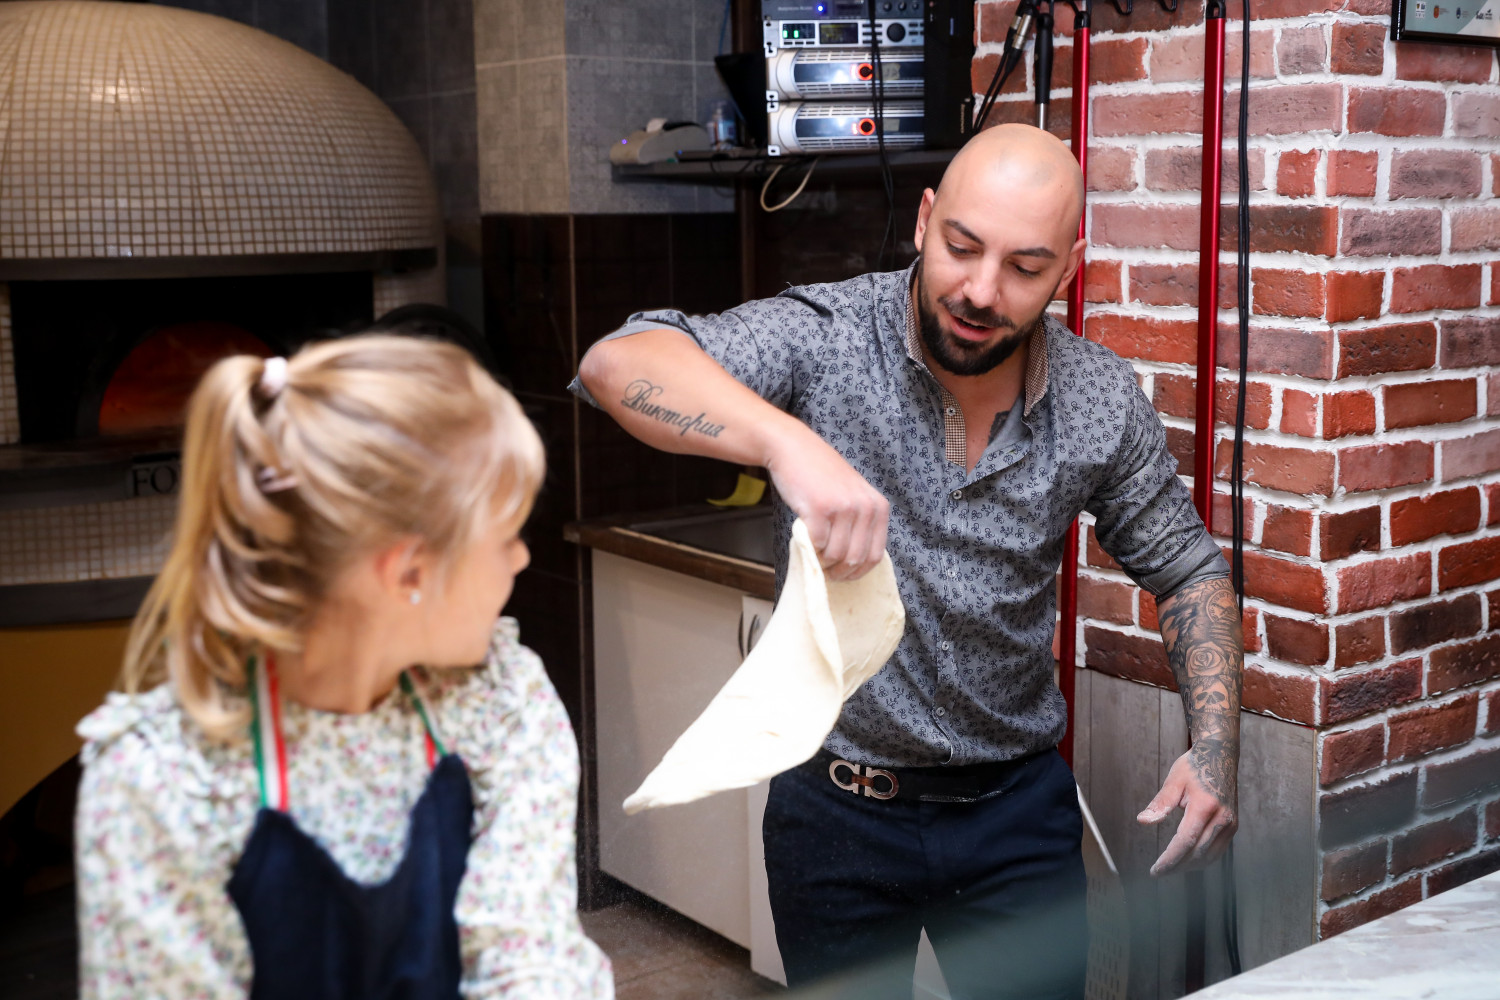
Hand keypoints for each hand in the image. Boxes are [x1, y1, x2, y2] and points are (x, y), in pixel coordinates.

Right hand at [762, 420, 889, 580]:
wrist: (795, 449)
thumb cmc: (821, 476)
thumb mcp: (854, 496)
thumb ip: (861, 524)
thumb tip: (857, 564)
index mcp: (878, 507)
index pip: (875, 555)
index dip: (857, 572)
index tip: (843, 574)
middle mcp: (865, 507)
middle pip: (855, 559)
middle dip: (838, 571)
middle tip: (824, 570)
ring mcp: (843, 508)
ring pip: (835, 556)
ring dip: (821, 561)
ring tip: (813, 552)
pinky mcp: (820, 509)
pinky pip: (817, 545)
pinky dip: (809, 548)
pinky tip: (804, 537)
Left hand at [1136, 743, 1237, 875]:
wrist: (1221, 754)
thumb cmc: (1194, 766)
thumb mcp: (1174, 781)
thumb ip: (1160, 803)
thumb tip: (1143, 821)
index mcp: (1205, 807)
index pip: (1185, 842)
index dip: (1170, 860)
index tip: (1155, 870)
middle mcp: (1222, 819)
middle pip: (1197, 853)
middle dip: (1177, 866)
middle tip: (1159, 873)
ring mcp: (1231, 823)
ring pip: (1210, 856)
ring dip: (1190, 866)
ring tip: (1171, 868)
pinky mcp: (1233, 825)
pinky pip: (1218, 850)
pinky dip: (1203, 859)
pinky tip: (1189, 860)